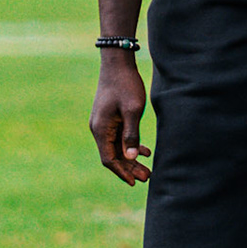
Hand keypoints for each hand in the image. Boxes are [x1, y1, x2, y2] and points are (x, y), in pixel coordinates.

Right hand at [89, 50, 149, 184]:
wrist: (118, 65)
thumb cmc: (126, 86)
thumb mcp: (132, 111)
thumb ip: (131, 134)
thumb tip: (130, 157)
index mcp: (101, 129)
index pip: (109, 159)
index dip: (122, 172)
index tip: (134, 182)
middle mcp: (99, 129)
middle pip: (113, 155)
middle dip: (129, 168)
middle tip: (147, 178)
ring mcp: (103, 124)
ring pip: (117, 148)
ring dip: (131, 159)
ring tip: (148, 170)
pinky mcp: (110, 119)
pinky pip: (119, 138)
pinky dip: (131, 146)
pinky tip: (145, 151)